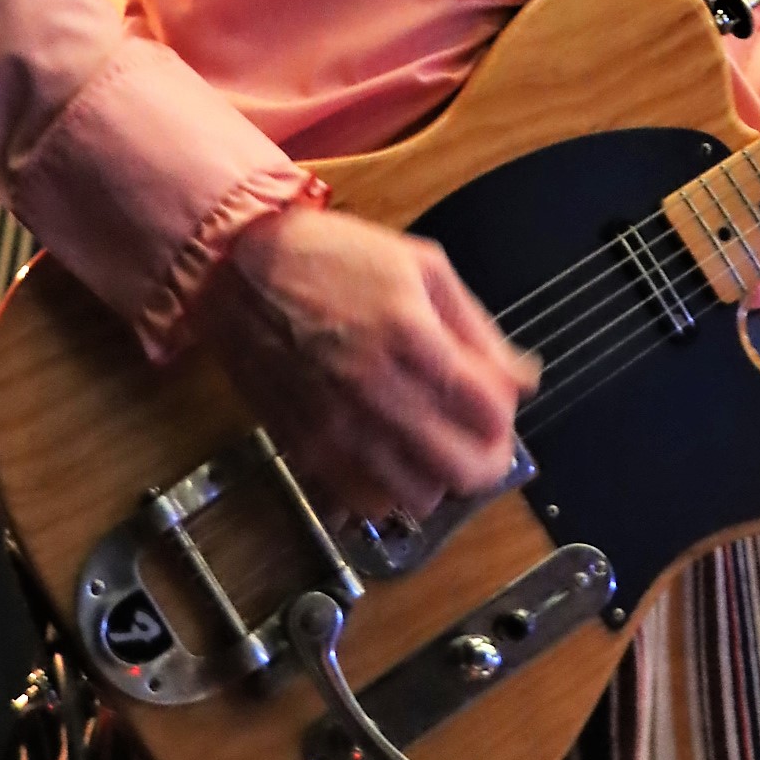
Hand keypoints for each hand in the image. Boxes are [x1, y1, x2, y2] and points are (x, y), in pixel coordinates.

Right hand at [191, 205, 538, 521]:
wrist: (237, 269)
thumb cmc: (330, 257)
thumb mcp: (421, 266)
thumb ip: (477, 328)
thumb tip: (522, 380)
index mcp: (411, 336)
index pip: (490, 414)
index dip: (507, 415)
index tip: (498, 402)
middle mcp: (376, 391)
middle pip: (463, 471)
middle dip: (487, 458)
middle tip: (479, 435)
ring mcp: (338, 429)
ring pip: (418, 498)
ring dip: (439, 478)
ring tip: (434, 444)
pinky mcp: (306, 450)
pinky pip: (364, 503)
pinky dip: (388, 490)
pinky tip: (390, 454)